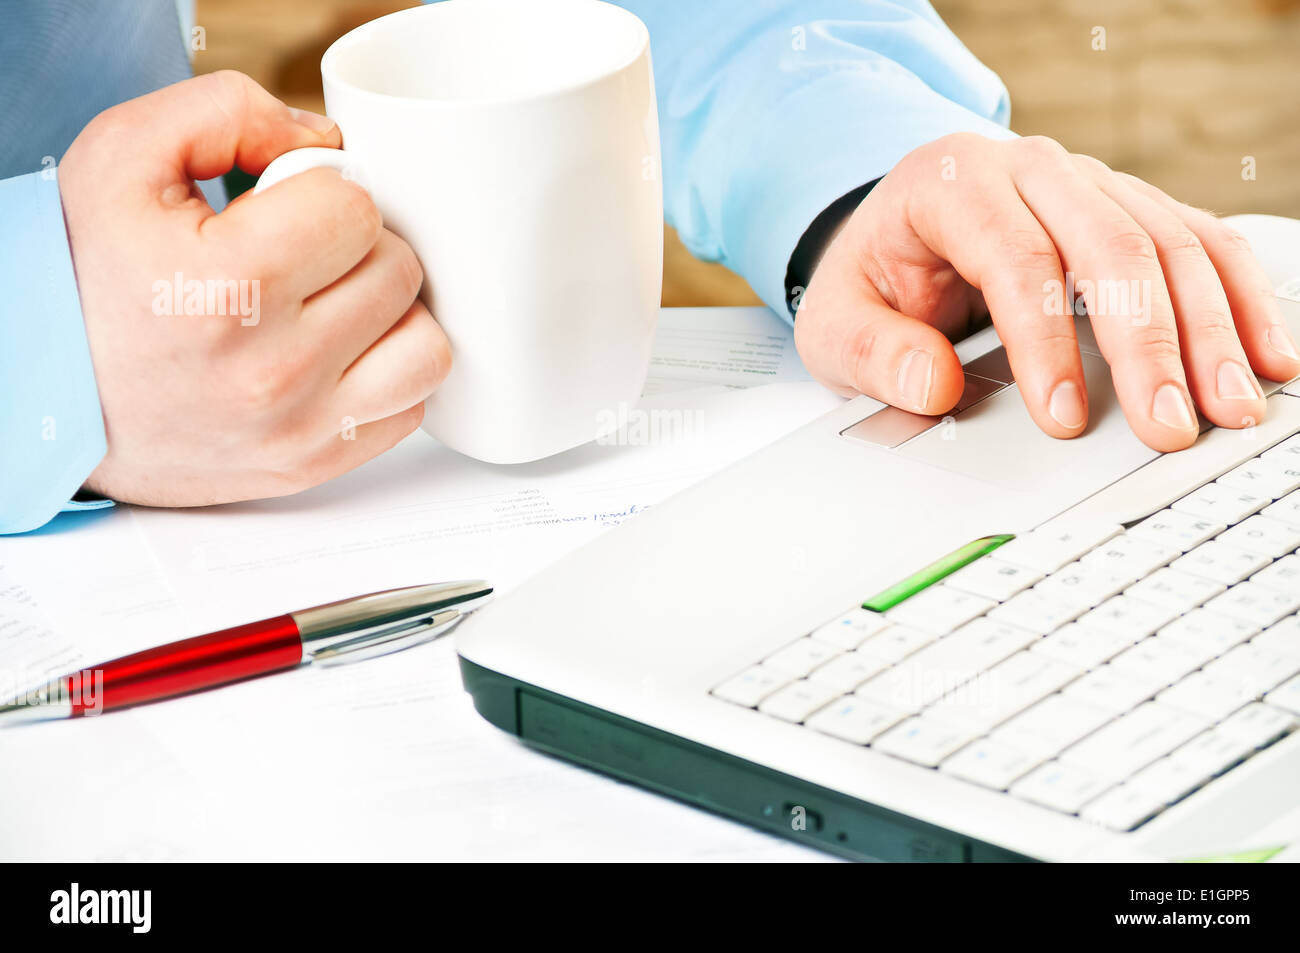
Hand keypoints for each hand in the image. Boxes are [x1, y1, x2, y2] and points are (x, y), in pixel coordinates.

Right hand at [60, 71, 449, 505]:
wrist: (46, 392)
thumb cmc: (85, 281)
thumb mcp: (123, 159)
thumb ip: (228, 113)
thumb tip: (326, 140)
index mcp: (229, 288)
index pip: (356, 209)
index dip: (325, 192)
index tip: (286, 209)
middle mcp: (273, 369)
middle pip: (398, 271)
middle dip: (358, 247)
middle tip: (305, 254)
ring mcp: (299, 427)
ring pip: (425, 345)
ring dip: (392, 313)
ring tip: (335, 302)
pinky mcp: (313, 464)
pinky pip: (410, 406)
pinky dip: (387, 373)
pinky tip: (339, 353)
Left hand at [794, 133, 1299, 450]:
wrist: (896, 225)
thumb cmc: (874, 273)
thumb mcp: (836, 319)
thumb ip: (873, 353)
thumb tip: (932, 387)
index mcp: (954, 183)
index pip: (1017, 258)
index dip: (1047, 343)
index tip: (1066, 417)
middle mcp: (1032, 169)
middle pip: (1110, 244)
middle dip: (1148, 344)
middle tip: (1170, 427)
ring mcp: (1089, 183)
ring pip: (1169, 240)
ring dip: (1210, 329)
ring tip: (1229, 407)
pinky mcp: (1128, 209)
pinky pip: (1200, 240)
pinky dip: (1237, 297)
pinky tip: (1263, 354)